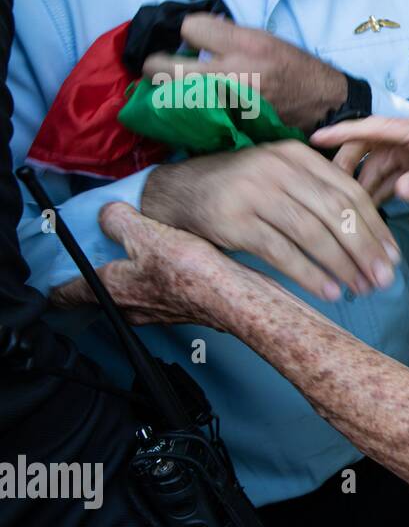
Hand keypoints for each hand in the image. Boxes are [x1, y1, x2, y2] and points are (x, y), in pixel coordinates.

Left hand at [51, 203, 246, 327]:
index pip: (66, 295)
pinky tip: (177, 259)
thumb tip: (109, 214)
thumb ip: (118, 221)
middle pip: (101, 292)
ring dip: (133, 273)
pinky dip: (161, 277)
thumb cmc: (192, 274)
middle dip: (99, 271)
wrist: (235, 296)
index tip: (54, 272)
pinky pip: (160, 291)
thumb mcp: (145, 233)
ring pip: (132, 291)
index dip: (55, 283)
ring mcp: (157, 311)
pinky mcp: (182, 308)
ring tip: (145, 249)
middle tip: (103, 249)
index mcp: (111, 290)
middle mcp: (130, 307)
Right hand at [140, 140, 399, 301]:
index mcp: (298, 155)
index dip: (376, 226)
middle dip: (366, 249)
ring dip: (342, 265)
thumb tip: (368, 235)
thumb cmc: (242, 190)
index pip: (349, 191)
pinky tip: (328, 291)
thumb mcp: (281, 176)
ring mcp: (255, 193)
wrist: (178, 191)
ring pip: (312, 232)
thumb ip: (318, 193)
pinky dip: (308, 273)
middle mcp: (279, 169)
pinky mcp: (234, 220)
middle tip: (383, 278)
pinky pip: (281, 251)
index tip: (393, 255)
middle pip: (336, 212)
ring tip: (360, 288)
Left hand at [141, 13, 347, 131]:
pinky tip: (191, 107)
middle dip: (156, 64)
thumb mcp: (265, 39)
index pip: (188, 28)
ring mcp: (228, 103)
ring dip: (167, 91)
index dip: (188, 31)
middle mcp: (233, 73)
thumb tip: (196, 31)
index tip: (193, 38)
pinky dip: (186, 112)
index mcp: (245, 44)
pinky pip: (191, 117)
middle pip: (164, 67)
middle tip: (158, 66)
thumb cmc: (295, 68)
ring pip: (171, 96)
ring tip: (174, 87)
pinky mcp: (230, 125)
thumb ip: (228, 34)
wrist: (322, 105)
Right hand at [311, 115, 408, 205]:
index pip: (375, 128)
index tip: (314, 140)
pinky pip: (392, 178)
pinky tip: (369, 211)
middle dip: (348, 165)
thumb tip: (401, 192)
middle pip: (370, 147)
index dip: (343, 133)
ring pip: (379, 165)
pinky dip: (379, 192)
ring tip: (344, 208)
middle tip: (326, 188)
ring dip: (363, 184)